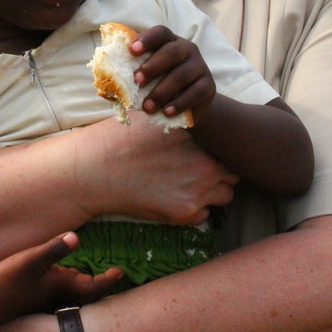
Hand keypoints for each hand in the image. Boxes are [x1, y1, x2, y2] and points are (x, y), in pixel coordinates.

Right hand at [0, 233, 121, 320]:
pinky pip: (58, 292)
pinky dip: (66, 285)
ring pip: (72, 293)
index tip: (120, 272)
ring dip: (82, 285)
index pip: (94, 287)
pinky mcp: (34, 298)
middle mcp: (58, 295)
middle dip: (99, 284)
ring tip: (90, 275)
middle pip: (85, 292)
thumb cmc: (8, 282)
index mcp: (63, 287)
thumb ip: (54, 249)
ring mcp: (46, 298)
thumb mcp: (31, 260)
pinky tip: (59, 277)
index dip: (109, 280)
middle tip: (111, 275)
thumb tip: (77, 237)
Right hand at [73, 114, 236, 224]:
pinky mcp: (184, 213)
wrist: (96, 170)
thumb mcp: (154, 118)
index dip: (220, 149)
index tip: (210, 151)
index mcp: (199, 138)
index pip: (228, 145)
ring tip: (191, 185)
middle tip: (202, 169)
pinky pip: (205, 214)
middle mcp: (205, 165)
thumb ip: (181, 120)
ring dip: (214, 191)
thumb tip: (195, 116)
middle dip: (222, 171)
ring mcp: (197, 191)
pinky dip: (196, 209)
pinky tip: (176, 198)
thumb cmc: (121, 139)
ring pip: (226, 195)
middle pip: (234, 172)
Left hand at [131, 25, 216, 120]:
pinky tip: (167, 112)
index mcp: (170, 42)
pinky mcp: (209, 86)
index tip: (132, 50)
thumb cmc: (161, 86)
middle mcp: (188, 49)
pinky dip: (179, 103)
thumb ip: (131, 76)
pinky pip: (194, 93)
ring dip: (161, 91)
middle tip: (137, 80)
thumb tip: (107, 83)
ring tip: (147, 107)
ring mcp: (200, 66)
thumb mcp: (147, 79)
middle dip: (152, 66)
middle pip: (172, 51)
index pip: (160, 32)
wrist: (190, 106)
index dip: (147, 39)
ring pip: (182, 75)